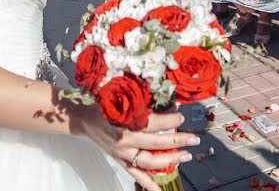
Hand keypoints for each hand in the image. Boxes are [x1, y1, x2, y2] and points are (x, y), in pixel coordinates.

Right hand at [78, 107, 195, 190]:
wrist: (84, 120)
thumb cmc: (104, 106)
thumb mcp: (122, 97)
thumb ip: (143, 101)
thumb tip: (169, 102)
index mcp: (125, 122)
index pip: (154, 123)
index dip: (170, 120)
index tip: (181, 116)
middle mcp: (124, 140)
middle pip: (156, 143)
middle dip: (178, 141)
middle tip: (194, 138)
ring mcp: (122, 154)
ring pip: (150, 161)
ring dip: (170, 160)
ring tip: (186, 155)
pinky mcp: (120, 161)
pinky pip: (135, 174)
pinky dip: (148, 183)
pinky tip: (160, 190)